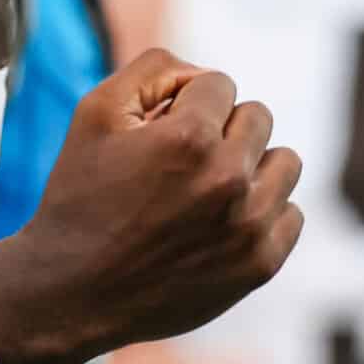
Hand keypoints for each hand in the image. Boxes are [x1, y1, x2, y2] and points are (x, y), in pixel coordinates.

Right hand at [0, 49, 301, 363]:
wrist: (72, 293)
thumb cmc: (79, 198)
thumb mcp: (94, 112)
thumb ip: (153, 70)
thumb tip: (200, 74)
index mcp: (189, 137)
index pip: (219, 84)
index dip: (183, 103)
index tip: (158, 133)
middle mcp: (228, 179)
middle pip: (257, 117)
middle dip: (220, 129)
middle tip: (179, 163)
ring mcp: (249, 226)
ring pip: (284, 162)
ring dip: (251, 166)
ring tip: (207, 189)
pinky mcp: (260, 265)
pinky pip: (291, 214)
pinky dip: (262, 213)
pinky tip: (221, 222)